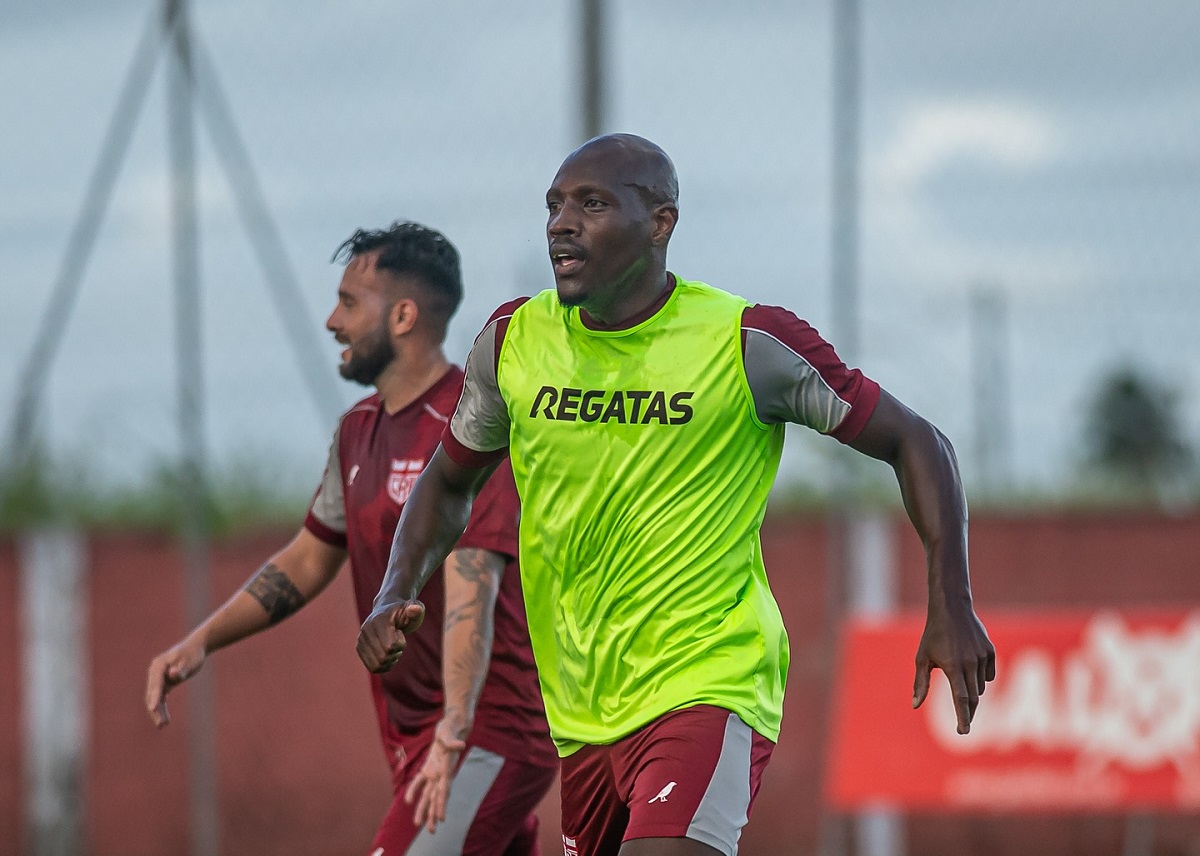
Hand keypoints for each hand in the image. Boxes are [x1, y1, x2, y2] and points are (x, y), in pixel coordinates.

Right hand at [145, 635, 206, 727]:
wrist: (196, 646)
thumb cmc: (193, 654)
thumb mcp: (190, 661)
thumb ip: (182, 669)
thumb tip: (173, 674)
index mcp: (159, 665)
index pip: (155, 683)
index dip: (154, 696)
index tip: (153, 708)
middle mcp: (155, 672)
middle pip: (152, 693)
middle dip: (156, 709)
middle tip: (162, 724)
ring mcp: (158, 678)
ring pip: (155, 697)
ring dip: (158, 711)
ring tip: (163, 725)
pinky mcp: (163, 682)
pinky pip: (160, 697)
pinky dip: (162, 707)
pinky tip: (166, 719)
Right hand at [356, 600, 425, 672]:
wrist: (389, 610)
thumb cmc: (405, 612)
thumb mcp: (415, 609)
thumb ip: (417, 611)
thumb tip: (415, 609)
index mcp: (379, 620)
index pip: (390, 647)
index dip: (400, 644)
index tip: (400, 633)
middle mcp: (366, 629)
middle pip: (383, 658)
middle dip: (395, 654)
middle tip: (397, 643)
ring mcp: (361, 638)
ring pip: (377, 666)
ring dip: (389, 662)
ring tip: (392, 649)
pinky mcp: (359, 647)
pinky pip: (372, 668)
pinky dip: (383, 666)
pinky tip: (388, 655)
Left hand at [405, 719, 466, 833]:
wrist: (454, 723)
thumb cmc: (451, 726)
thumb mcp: (450, 732)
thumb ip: (453, 741)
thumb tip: (461, 745)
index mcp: (447, 768)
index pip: (444, 790)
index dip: (442, 804)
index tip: (441, 818)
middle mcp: (442, 773)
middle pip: (437, 797)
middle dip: (433, 813)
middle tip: (431, 831)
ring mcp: (436, 771)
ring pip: (429, 793)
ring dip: (424, 808)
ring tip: (418, 824)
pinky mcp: (430, 767)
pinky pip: (421, 781)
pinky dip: (414, 790)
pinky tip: (408, 801)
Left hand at [912, 597, 995, 733]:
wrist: (951, 609)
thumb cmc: (933, 635)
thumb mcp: (922, 658)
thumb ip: (920, 683)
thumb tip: (914, 705)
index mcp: (953, 667)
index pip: (960, 700)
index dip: (962, 718)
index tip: (963, 732)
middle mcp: (970, 663)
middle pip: (973, 698)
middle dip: (968, 714)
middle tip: (963, 725)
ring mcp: (983, 657)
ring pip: (980, 686)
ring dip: (971, 692)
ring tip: (959, 680)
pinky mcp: (990, 652)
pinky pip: (988, 675)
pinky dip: (980, 679)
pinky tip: (970, 670)